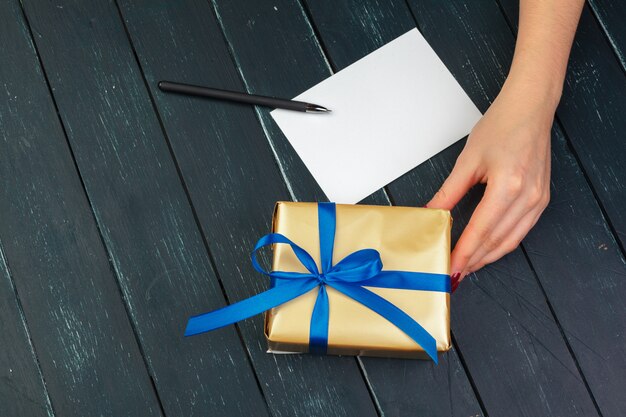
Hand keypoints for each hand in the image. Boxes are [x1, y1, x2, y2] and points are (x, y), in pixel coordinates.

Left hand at [427, 81, 554, 290]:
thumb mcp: (468, 160)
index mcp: (509, 187)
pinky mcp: (542, 199)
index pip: (481, 230)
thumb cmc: (501, 127)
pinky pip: (521, 231)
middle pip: (497, 241)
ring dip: (488, 256)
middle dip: (474, 260)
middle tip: (454, 272)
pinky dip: (503, 244)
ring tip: (467, 265)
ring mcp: (538, 200)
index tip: (450, 267)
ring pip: (511, 240)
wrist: (530, 109)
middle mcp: (528, 197)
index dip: (464, 252)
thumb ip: (449, 192)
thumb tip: (432, 213)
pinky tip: (488, 249)